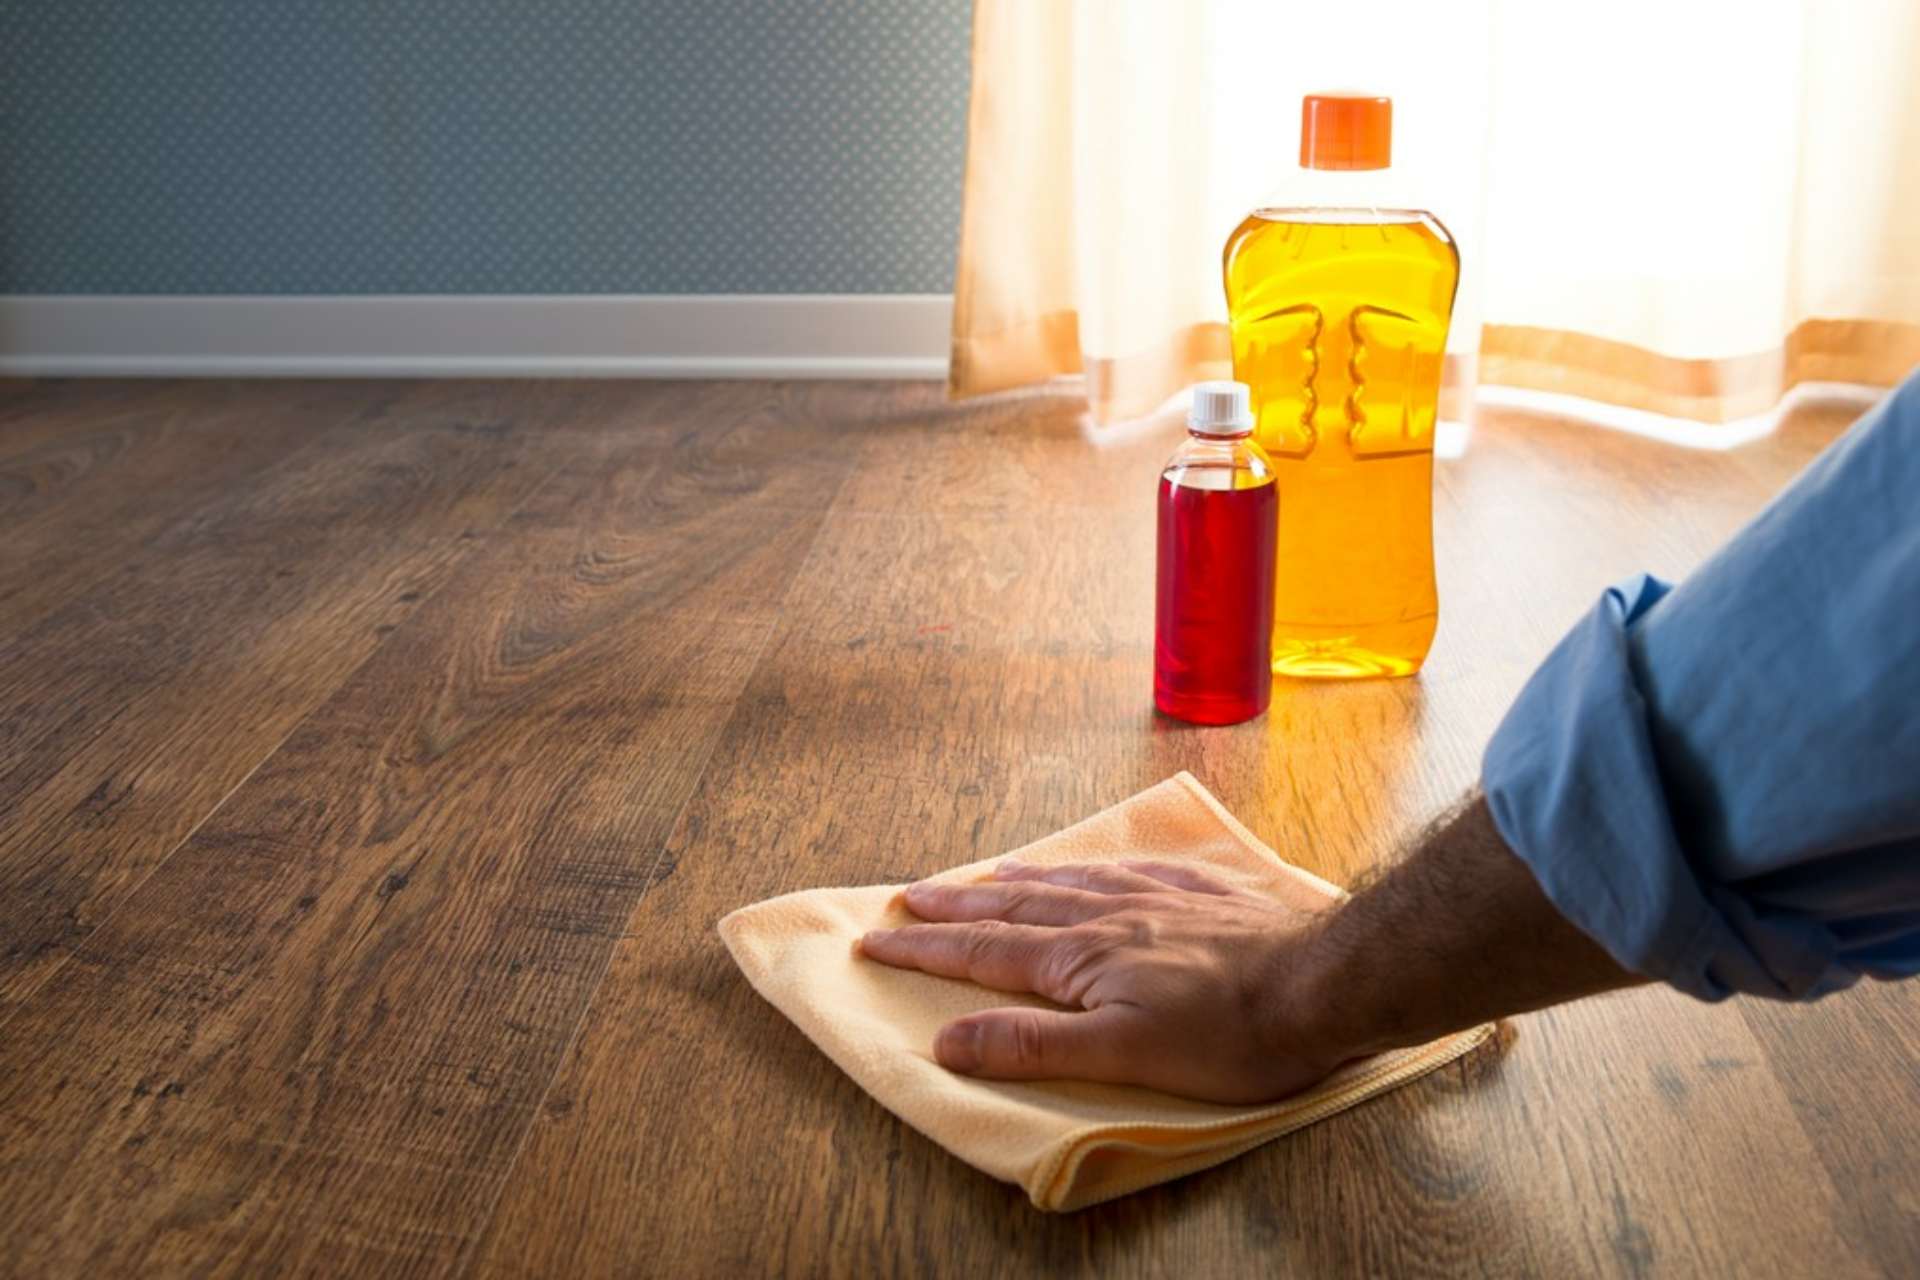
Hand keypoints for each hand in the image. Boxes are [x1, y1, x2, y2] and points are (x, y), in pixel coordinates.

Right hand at [858, 858, 1346, 1103]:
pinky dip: (1093, 868)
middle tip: (909, 897)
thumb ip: (1033, 1045)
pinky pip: (1130, 869)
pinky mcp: (1203, 893)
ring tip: (984, 874)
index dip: (926, 951)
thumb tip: (947, 1036)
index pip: (984, 953)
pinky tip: (1095, 866)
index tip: (875, 941)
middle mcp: (1109, 917)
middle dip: (956, 906)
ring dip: (1016, 881)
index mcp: (1082, 958)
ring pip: (1068, 882)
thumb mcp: (1123, 1056)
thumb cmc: (1231, 1033)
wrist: (1327, 981)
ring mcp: (1157, 898)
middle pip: (1015, 907)